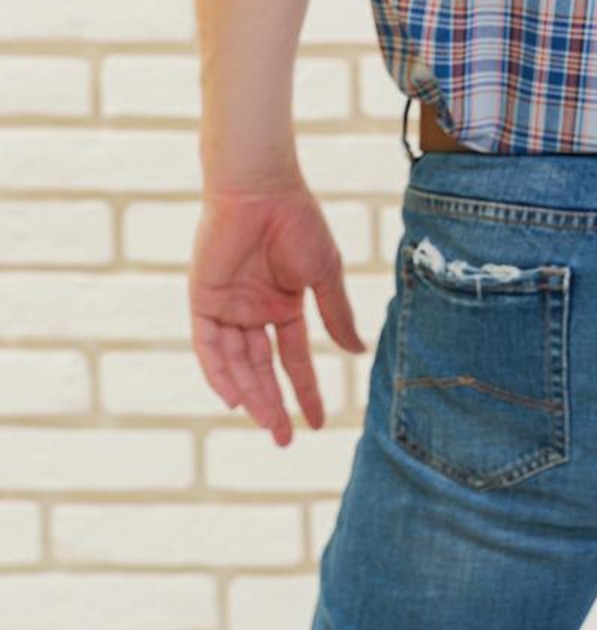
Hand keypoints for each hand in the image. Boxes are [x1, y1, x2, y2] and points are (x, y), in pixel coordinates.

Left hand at [189, 178, 368, 444]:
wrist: (262, 189)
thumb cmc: (298, 223)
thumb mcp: (324, 274)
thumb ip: (337, 314)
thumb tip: (358, 352)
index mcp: (284, 304)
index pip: (294, 358)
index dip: (307, 390)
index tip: (320, 422)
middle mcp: (254, 311)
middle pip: (263, 370)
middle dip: (274, 405)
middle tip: (286, 439)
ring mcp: (229, 307)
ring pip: (238, 364)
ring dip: (252, 395)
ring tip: (269, 424)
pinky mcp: (205, 300)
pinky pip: (209, 347)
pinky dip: (220, 373)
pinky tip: (236, 398)